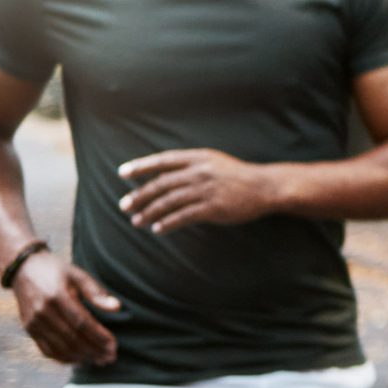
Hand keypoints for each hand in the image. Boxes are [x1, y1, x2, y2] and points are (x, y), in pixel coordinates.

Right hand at [12, 249, 121, 366]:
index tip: (113, 346)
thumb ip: (96, 292)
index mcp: (57, 296)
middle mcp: (43, 311)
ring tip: (99, 361)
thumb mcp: (77, 274)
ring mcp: (34, 322)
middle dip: (93, 351)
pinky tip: (80, 360)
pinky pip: (47, 350)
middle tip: (110, 358)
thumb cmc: (56, 271)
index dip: (99, 337)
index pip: (82, 323)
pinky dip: (64, 358)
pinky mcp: (29, 329)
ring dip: (81, 358)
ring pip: (60, 348)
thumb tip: (116, 308)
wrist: (23, 269)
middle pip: (72, 339)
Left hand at [118, 149, 277, 234]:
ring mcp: (206, 190)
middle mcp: (199, 172)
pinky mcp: (212, 208)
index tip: (123, 173)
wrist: (265, 187)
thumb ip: (191, 166)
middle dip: (140, 196)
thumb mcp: (214, 162)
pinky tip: (158, 229)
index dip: (141, 166)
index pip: (162, 161)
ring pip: (169, 202)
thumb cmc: (238, 176)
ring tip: (137, 221)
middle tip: (124, 206)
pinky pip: (183, 216)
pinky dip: (168, 223)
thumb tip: (164, 176)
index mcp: (198, 158)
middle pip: (161, 184)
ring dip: (149, 213)